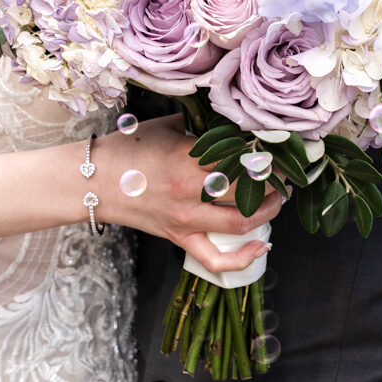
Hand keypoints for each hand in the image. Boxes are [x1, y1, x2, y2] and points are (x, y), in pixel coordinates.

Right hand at [95, 114, 281, 273]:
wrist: (94, 180)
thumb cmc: (128, 148)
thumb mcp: (167, 124)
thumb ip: (200, 125)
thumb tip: (231, 121)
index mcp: (188, 158)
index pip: (241, 159)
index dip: (268, 157)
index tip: (283, 151)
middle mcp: (191, 191)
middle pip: (248, 191)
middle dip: (275, 183)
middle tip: (287, 174)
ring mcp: (186, 219)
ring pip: (240, 224)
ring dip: (267, 213)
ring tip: (277, 200)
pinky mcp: (180, 237)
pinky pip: (216, 259)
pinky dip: (243, 259)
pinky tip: (261, 247)